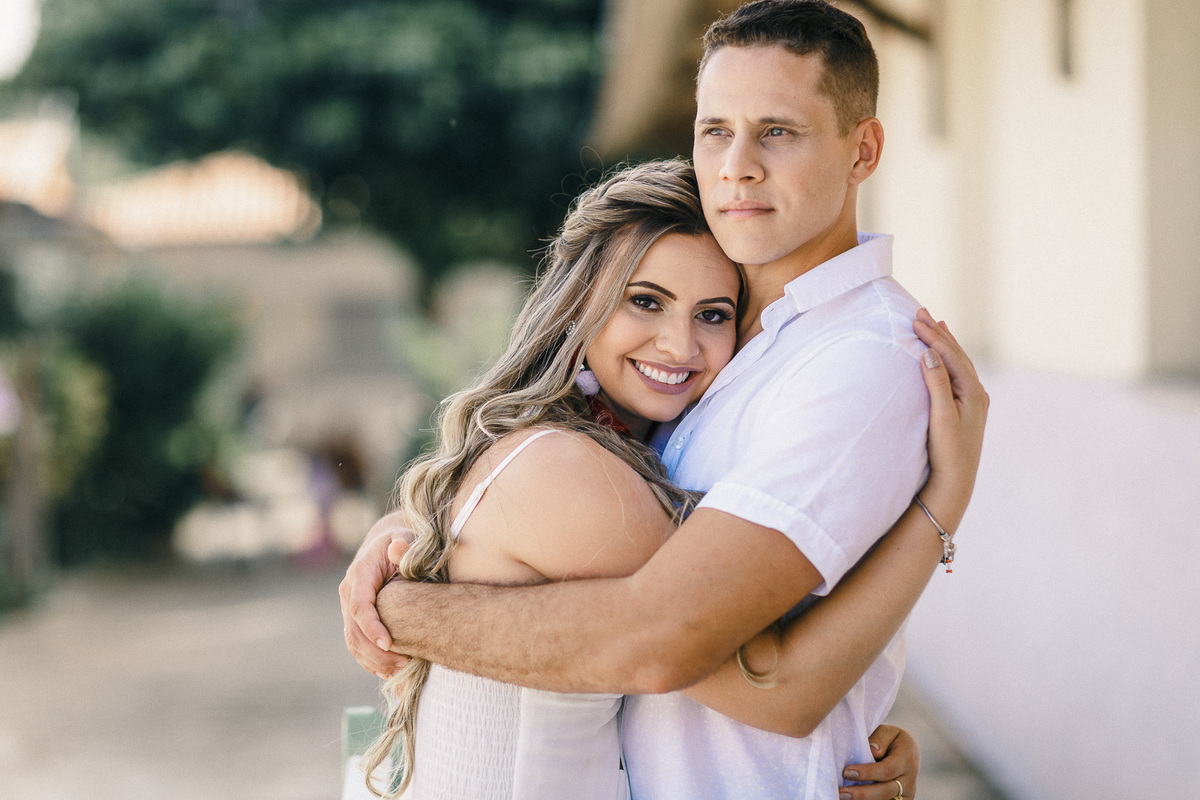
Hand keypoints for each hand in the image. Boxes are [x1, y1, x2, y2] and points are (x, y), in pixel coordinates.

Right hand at [338, 510, 412, 676]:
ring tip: (401, 671)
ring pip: (353, 641)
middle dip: (376, 652)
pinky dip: (370, 661)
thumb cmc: (405, 541)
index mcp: (360, 573)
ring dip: (374, 661)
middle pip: (353, 630)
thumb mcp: (407, 538)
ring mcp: (349, 607)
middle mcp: (349, 591)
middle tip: (404, 664)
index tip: (389, 644)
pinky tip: (390, 672)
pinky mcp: (354, 619)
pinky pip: (357, 645)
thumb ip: (405, 546)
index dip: (371, 627)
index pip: (359, 605)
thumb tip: (398, 547)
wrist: (391, 543)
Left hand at [840, 724, 918, 798]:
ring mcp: (907, 794)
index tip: (847, 772)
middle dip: (862, 794)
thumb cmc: (893, 739)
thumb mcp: (889, 731)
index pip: (886, 770)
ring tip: (844, 798)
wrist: (909, 752)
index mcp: (907, 760)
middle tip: (842, 793)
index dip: (867, 773)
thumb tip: (873, 751)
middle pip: (885, 791)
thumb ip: (880, 738)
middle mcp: (909, 781)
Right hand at [913, 308, 988, 520]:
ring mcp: (973, 400)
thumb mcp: (941, 416)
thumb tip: (929, 352)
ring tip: (936, 325)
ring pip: (958, 362)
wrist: (955, 481)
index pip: (950, 354)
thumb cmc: (947, 451)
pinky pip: (956, 374)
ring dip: (944, 342)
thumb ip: (936, 382)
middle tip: (920, 312)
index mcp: (973, 390)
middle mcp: (977, 392)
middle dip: (938, 332)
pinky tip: (943, 357)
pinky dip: (948, 359)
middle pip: (957, 353)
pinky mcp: (965, 409)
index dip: (932, 335)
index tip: (914, 319)